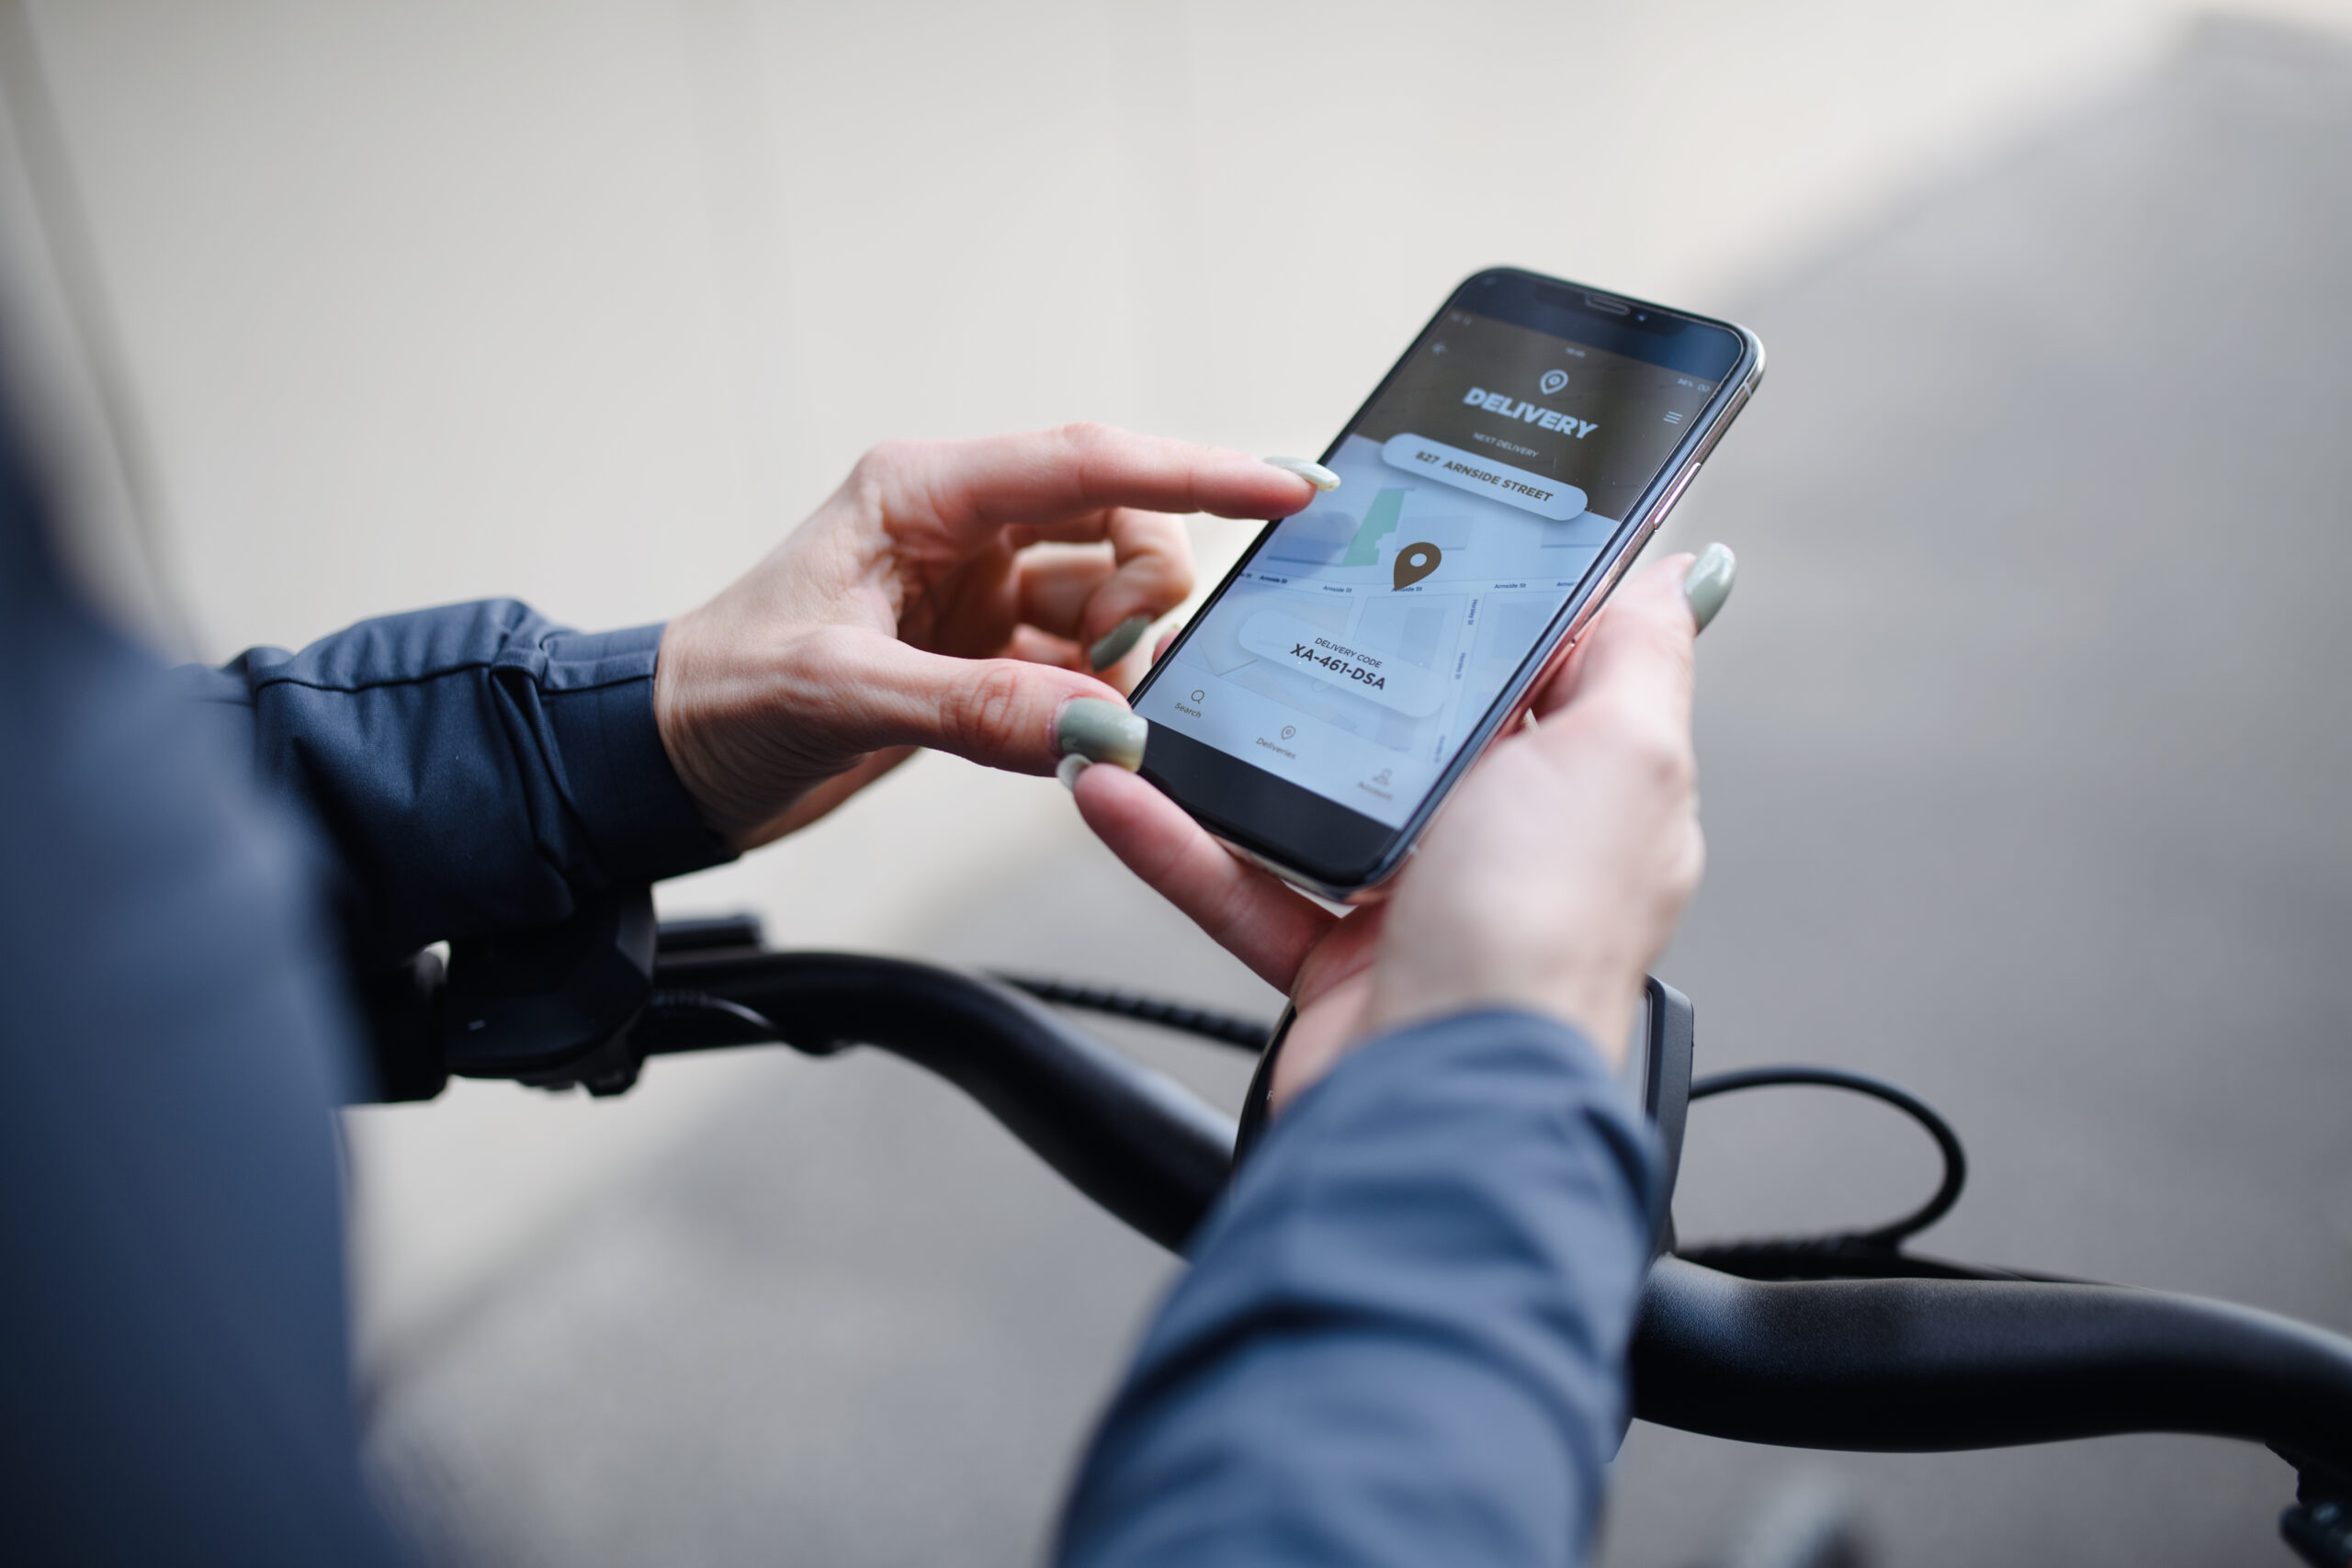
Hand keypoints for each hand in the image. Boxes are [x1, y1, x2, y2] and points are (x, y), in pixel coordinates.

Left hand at [654, 425, 1316, 848]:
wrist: (664, 764)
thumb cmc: (718, 697)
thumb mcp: (840, 695)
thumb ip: (978, 707)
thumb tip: (1104, 726)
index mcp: (922, 492)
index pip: (1088, 460)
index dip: (1199, 470)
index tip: (1291, 488)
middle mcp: (961, 529)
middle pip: (1119, 522)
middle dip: (1146, 589)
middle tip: (1116, 665)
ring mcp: (977, 593)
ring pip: (1110, 594)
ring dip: (1124, 651)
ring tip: (1082, 711)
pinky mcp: (983, 655)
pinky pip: (1083, 663)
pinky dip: (1098, 698)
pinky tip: (1081, 733)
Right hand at [1072, 553, 1715, 1110]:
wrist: (1439, 1106)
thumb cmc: (1542, 938)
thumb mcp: (1621, 754)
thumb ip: (1640, 654)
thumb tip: (1684, 566)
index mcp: (1591, 785)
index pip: (1543, 665)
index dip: (1485, 598)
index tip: (1415, 530)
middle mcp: (1511, 843)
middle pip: (1412, 722)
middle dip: (1333, 662)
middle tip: (1262, 599)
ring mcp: (1419, 904)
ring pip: (1307, 798)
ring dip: (1223, 749)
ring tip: (1159, 688)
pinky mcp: (1334, 963)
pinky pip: (1239, 882)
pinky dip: (1174, 839)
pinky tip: (1118, 785)